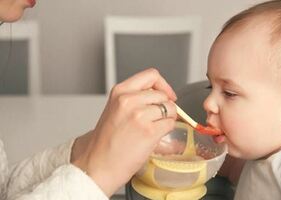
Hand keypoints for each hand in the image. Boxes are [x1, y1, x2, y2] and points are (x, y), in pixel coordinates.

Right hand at [71, 68, 176, 196]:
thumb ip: (136, 97)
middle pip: (163, 95)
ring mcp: (139, 115)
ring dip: (167, 118)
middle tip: (157, 118)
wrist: (98, 163)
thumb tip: (160, 96)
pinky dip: (166, 129)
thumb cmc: (106, 140)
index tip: (166, 95)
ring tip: (153, 128)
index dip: (163, 85)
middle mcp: (129, 100)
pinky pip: (170, 124)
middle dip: (165, 106)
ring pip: (170, 108)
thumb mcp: (116, 108)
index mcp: (120, 91)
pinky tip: (153, 136)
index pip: (151, 75)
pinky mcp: (149, 132)